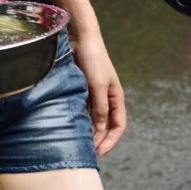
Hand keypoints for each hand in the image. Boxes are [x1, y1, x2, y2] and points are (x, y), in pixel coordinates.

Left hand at [70, 32, 125, 155]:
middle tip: (87, 153)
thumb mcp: (98, 84)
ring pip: (94, 118)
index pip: (118, 126)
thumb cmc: (93, 59)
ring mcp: (94, 93)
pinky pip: (83, 108)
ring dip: (89, 130)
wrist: (81, 37)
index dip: (111, 140)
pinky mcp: (82, 88)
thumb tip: (100, 130)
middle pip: (106, 125)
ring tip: (79, 143)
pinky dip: (80, 119)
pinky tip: (72, 125)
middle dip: (99, 139)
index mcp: (116, 97)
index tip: (99, 152)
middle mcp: (107, 97)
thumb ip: (100, 107)